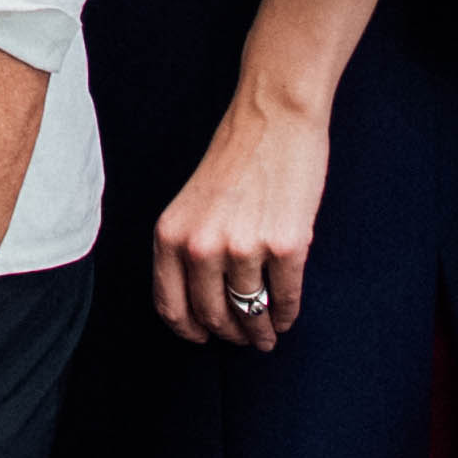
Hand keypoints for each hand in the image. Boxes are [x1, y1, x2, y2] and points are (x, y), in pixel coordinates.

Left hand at [151, 86, 327, 347]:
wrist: (273, 117)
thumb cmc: (235, 156)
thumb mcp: (192, 204)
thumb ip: (189, 247)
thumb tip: (203, 301)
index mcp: (171, 235)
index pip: (171, 305)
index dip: (189, 330)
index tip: (203, 338)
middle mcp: (201, 246)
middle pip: (212, 316)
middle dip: (230, 335)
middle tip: (243, 340)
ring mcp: (243, 248)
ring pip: (250, 313)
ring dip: (260, 333)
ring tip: (266, 337)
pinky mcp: (285, 246)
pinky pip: (284, 297)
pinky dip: (285, 315)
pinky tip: (286, 317)